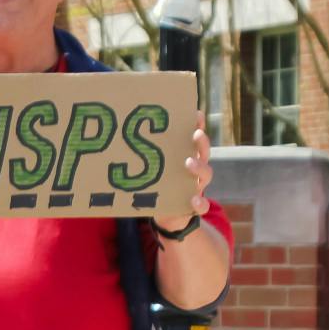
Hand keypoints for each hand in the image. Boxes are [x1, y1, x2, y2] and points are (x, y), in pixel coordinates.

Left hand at [155, 112, 212, 234]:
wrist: (167, 215)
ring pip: (206, 174)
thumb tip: (122, 131)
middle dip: (201, 142)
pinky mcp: (194, 206)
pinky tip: (194, 200)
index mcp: (188, 156)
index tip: (195, 113)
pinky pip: (202, 205)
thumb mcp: (155, 168)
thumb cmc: (160, 185)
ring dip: (200, 167)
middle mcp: (195, 170)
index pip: (195, 138)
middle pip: (204, 152)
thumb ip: (146, 153)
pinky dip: (200, 203)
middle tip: (195, 134)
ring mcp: (197, 187)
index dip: (198, 125)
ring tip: (189, 162)